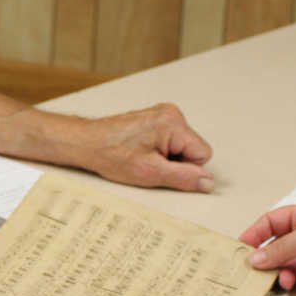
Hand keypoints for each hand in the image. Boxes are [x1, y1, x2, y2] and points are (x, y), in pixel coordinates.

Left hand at [84, 102, 213, 191]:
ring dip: (166, 157)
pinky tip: (141, 151)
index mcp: (173, 122)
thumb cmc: (112, 154)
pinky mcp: (156, 119)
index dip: (184, 168)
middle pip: (193, 148)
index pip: (203, 154)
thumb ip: (184, 177)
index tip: (161, 167)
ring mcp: (163, 114)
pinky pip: (171, 141)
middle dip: (174, 162)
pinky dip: (159, 150)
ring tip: (142, 156)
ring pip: (182, 146)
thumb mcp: (150, 173)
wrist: (87, 143)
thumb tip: (208, 182)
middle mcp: (171, 113)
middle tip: (149, 162)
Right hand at [240, 201, 295, 293]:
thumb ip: (280, 248)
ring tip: (287, 281)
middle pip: (280, 248)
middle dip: (271, 261)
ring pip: (292, 267)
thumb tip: (255, 258)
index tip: (242, 248)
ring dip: (288, 275)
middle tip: (258, 273)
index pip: (272, 222)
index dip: (256, 234)